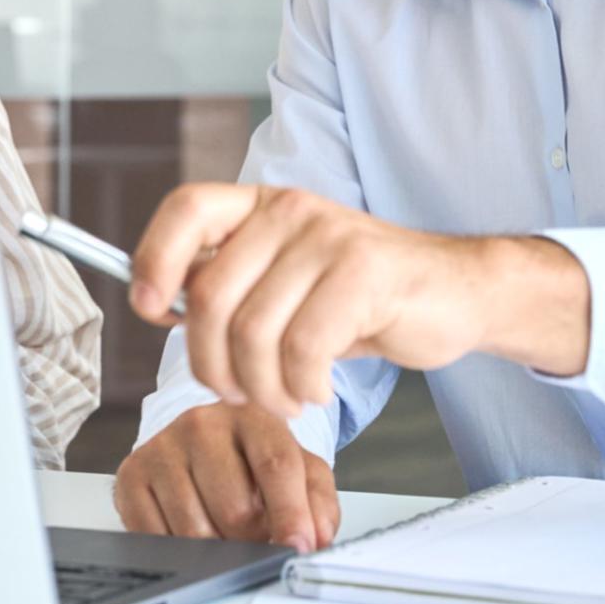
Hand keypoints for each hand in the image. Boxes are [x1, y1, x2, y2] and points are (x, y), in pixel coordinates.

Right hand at [113, 402, 339, 551]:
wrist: (200, 443)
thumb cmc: (253, 460)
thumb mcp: (299, 470)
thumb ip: (318, 502)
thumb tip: (316, 538)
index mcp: (252, 415)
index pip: (276, 465)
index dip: (291, 513)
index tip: (298, 547)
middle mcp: (202, 424)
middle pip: (235, 508)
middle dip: (253, 538)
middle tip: (256, 533)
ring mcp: (162, 447)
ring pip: (196, 530)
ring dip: (217, 548)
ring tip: (224, 530)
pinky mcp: (132, 473)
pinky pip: (157, 536)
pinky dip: (179, 550)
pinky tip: (189, 529)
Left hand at [130, 184, 589, 417]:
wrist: (456, 292)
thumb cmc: (363, 296)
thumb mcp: (287, 281)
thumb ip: (232, 286)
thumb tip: (159, 306)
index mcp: (262, 206)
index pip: (188, 209)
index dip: (154, 256)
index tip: (148, 307)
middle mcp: (290, 211)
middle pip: (210, 295)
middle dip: (212, 363)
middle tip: (238, 392)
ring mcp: (328, 238)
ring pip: (254, 332)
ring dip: (262, 387)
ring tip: (284, 397)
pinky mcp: (365, 273)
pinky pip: (302, 348)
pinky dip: (300, 386)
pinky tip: (315, 388)